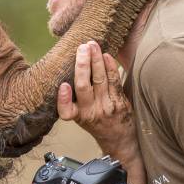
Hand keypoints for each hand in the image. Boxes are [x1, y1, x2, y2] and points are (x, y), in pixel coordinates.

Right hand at [57, 41, 138, 161]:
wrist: (118, 138)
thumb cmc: (95, 122)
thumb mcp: (80, 116)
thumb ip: (73, 98)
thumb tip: (67, 68)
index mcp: (77, 116)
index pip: (66, 110)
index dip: (63, 99)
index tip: (63, 85)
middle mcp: (91, 112)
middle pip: (84, 87)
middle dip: (82, 65)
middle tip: (81, 48)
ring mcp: (107, 107)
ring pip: (100, 79)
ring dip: (96, 60)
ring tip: (92, 45)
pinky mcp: (120, 102)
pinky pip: (114, 80)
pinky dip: (110, 66)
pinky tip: (106, 55)